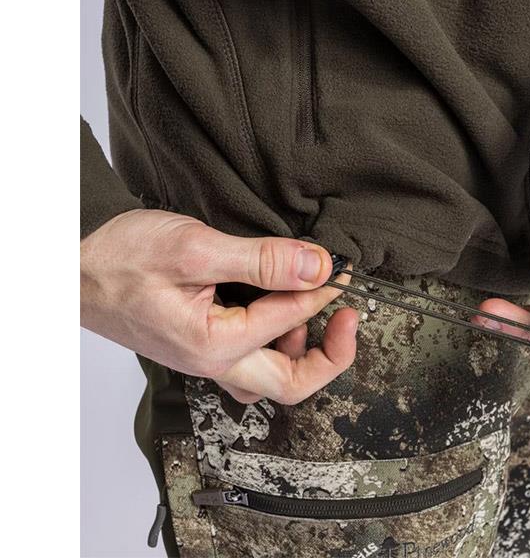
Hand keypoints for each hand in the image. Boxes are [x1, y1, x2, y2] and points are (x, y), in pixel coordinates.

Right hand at [80, 209, 358, 403]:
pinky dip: (277, 337)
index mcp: (214, 346)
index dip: (323, 294)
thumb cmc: (122, 259)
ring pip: (273, 373)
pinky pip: (253, 355)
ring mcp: (208, 356)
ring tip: (318, 308)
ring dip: (304, 347)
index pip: (290, 324)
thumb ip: (262, 261)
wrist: (76, 267)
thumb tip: (318, 267)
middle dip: (330, 353)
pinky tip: (281, 308)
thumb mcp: (197, 250)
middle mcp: (214, 361)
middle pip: (290, 382)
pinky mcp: (204, 341)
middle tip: (349, 315)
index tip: (341, 269)